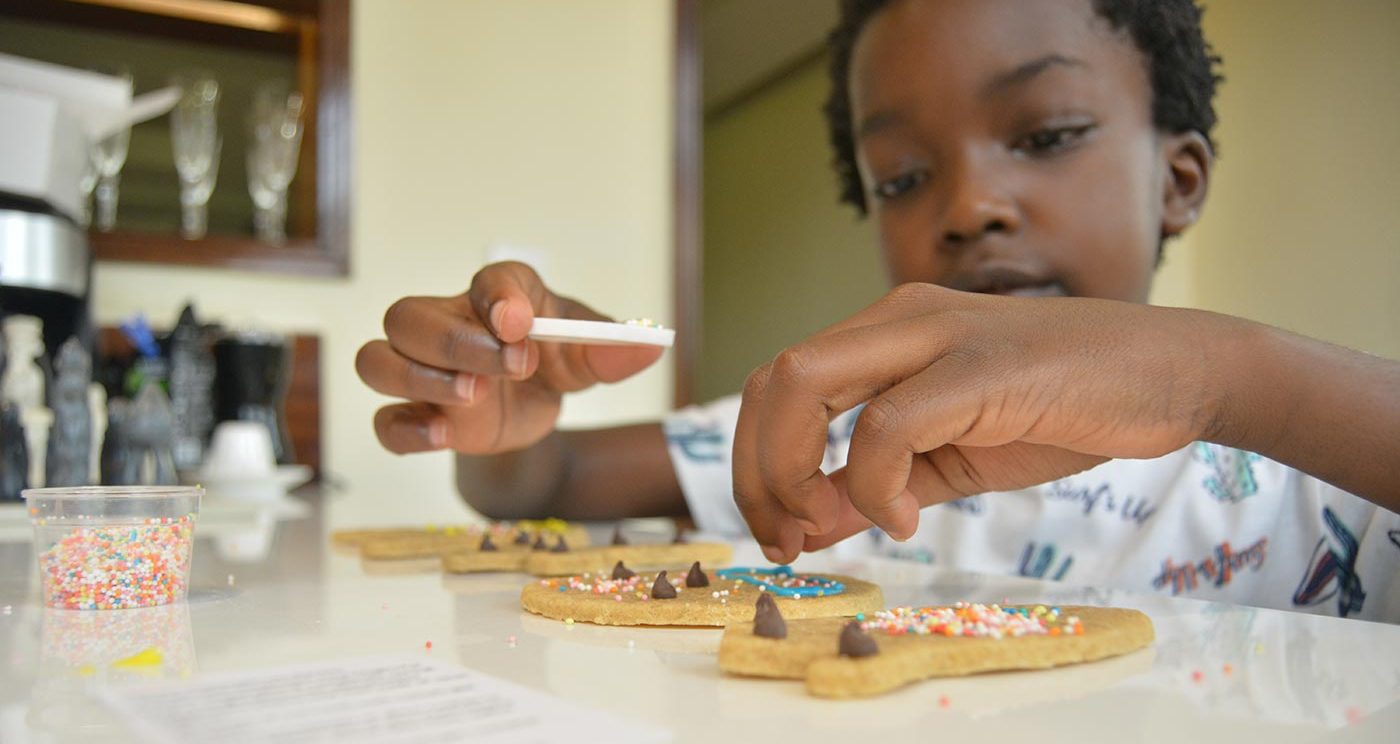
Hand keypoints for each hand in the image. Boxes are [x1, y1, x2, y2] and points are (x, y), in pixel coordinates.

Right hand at [356, 261, 663, 454]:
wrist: (538, 406)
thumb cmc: (555, 359)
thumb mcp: (589, 354)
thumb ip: (614, 350)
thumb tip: (650, 346)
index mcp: (498, 295)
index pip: (492, 279)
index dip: (500, 296)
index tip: (521, 322)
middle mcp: (447, 322)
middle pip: (409, 316)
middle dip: (455, 343)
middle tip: (510, 366)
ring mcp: (422, 370)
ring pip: (377, 360)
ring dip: (416, 378)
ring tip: (473, 396)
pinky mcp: (417, 415)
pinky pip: (384, 421)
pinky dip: (405, 429)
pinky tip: (443, 435)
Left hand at [734, 283, 1227, 562]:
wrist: (1173, 375)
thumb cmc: (1066, 409)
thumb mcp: (951, 459)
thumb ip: (877, 485)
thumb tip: (807, 525)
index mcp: (887, 334)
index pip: (780, 385)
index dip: (756, 462)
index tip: (778, 533)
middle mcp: (898, 320)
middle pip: (773, 380)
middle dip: (755, 471)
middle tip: (782, 540)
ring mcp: (936, 334)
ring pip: (805, 383)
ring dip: (789, 470)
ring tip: (820, 528)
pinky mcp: (979, 366)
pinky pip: (886, 424)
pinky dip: (874, 484)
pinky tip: (905, 519)